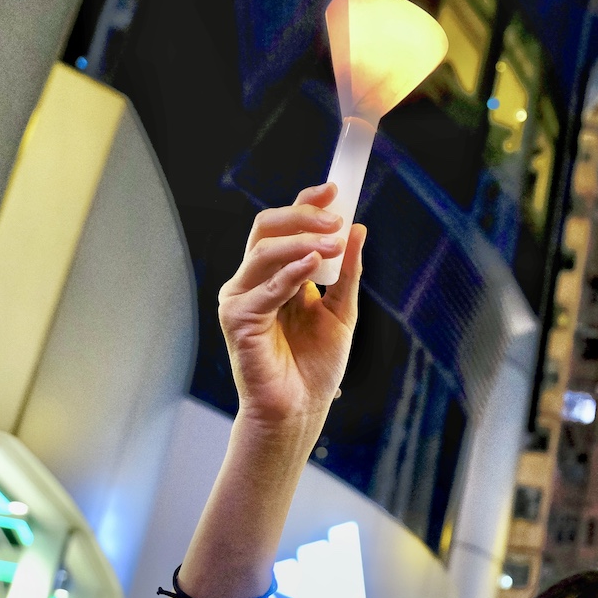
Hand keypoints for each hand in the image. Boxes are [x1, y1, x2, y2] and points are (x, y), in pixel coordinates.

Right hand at [218, 184, 364, 430]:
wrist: (301, 408)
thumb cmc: (315, 365)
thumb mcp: (341, 312)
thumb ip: (347, 272)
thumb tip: (358, 228)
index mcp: (276, 275)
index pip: (285, 226)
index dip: (306, 203)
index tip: (336, 189)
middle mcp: (254, 280)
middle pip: (268, 228)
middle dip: (303, 215)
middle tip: (336, 217)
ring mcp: (241, 297)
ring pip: (264, 250)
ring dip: (303, 241)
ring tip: (335, 242)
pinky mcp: (238, 319)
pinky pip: (264, 287)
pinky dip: (290, 272)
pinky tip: (314, 265)